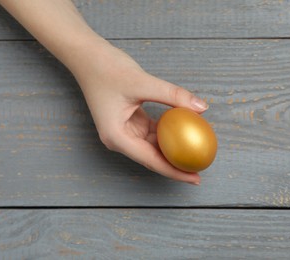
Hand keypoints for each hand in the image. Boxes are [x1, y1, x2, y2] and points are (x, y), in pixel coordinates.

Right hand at [72, 41, 207, 184]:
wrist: (88, 57)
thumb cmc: (107, 69)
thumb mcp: (143, 82)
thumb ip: (173, 95)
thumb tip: (201, 107)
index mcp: (117, 137)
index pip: (151, 160)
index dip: (174, 171)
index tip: (195, 178)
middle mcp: (119, 139)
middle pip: (152, 158)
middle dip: (176, 165)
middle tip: (200, 169)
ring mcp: (124, 131)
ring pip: (153, 146)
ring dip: (173, 149)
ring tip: (195, 153)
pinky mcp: (130, 122)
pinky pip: (152, 132)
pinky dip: (168, 133)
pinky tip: (184, 133)